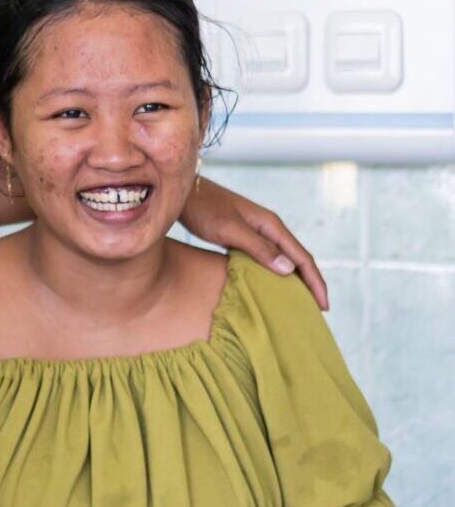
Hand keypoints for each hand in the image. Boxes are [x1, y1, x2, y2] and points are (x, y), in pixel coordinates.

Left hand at [179, 178, 327, 308]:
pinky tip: (272, 286)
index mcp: (272, 225)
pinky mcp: (244, 238)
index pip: (303, 257)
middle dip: (311, 283)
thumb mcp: (229, 229)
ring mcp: (257, 232)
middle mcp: (269, 228)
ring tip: (301, 303)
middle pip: (298, 259)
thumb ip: (258, 248)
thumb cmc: (203, 209)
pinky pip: (268, 259)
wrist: (182, 195)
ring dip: (295, 280)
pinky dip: (276, 274)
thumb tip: (290, 269)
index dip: (316, 282)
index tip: (324, 306)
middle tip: (319, 311)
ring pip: (284, 259)